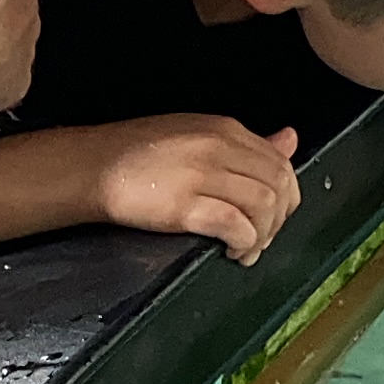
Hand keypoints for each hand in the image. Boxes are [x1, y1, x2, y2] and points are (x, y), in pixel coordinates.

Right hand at [85, 114, 300, 263]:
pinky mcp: (184, 205)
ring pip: (263, 206)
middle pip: (277, 185)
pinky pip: (234, 225)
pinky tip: (233, 252)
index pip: (280, 162)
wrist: (94, 166)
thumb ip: (245, 143)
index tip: (275, 217)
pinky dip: (244, 243)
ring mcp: (201, 175)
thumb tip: (290, 139)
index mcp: (225, 130)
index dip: (287, 197)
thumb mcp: (198, 134)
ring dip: (263, 235)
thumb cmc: (139, 153)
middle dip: (279, 220)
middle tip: (263, 239)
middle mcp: (218, 148)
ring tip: (247, 250)